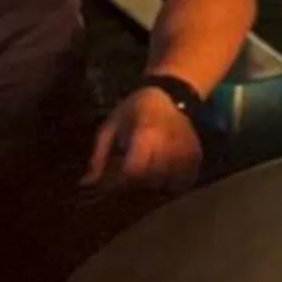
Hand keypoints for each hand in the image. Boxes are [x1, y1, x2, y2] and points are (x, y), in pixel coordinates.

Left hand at [82, 85, 203, 191]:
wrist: (168, 96)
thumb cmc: (134, 110)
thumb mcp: (110, 128)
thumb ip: (98, 157)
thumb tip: (85, 184)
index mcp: (146, 135)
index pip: (134, 171)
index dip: (121, 182)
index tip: (113, 182)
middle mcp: (169, 145)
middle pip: (150, 181)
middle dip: (136, 184)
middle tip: (128, 177)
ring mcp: (186, 151)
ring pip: (168, 184)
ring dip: (154, 185)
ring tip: (146, 175)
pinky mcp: (196, 156)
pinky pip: (184, 181)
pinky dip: (172, 183)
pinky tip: (163, 176)